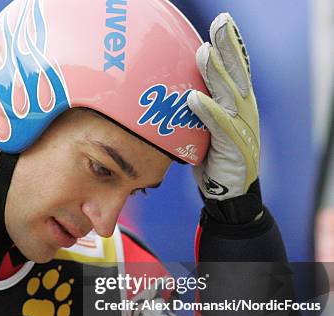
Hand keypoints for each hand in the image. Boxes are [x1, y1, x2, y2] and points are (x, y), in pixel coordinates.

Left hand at [188, 13, 260, 215]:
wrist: (228, 192)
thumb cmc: (214, 157)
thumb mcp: (205, 127)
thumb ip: (196, 108)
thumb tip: (173, 91)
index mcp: (237, 104)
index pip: (235, 69)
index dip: (230, 46)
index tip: (222, 22)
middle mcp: (243, 110)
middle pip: (236, 73)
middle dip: (228, 47)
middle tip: (220, 23)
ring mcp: (241, 127)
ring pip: (229, 94)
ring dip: (215, 73)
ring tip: (204, 52)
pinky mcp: (232, 146)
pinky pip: (218, 125)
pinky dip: (206, 110)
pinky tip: (193, 97)